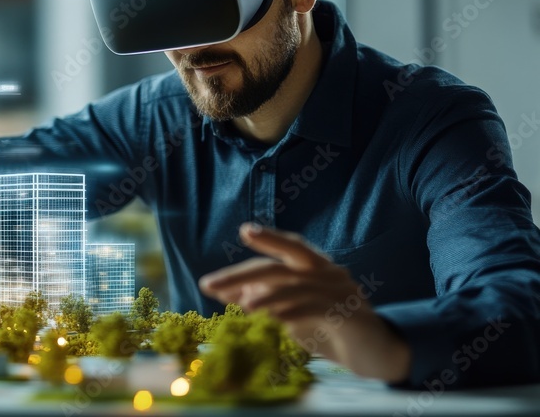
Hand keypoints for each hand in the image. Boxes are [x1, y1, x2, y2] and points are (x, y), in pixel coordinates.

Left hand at [198, 222, 411, 382]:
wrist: (379, 354)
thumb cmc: (333, 331)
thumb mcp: (297, 314)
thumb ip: (271, 301)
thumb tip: (235, 294)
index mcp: (317, 267)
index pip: (288, 248)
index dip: (266, 240)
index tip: (243, 233)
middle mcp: (328, 273)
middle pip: (281, 265)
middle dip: (241, 274)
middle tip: (209, 285)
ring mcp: (340, 291)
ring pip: (296, 286)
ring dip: (265, 297)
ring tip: (241, 306)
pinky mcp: (348, 314)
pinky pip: (314, 309)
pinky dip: (291, 313)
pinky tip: (273, 320)